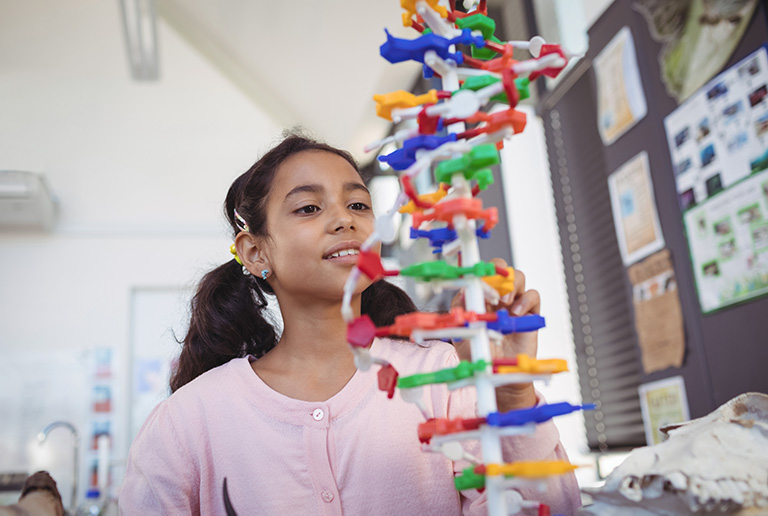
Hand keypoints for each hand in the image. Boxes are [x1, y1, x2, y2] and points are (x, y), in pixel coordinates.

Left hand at [451, 258, 539, 409]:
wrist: (499, 376)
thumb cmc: (478, 355)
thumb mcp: (464, 334)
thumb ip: (463, 313)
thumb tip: (464, 292)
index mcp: (479, 299)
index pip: (481, 275)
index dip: (481, 271)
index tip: (480, 277)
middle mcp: (496, 298)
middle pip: (501, 270)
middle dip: (498, 272)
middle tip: (494, 289)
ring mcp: (513, 304)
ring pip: (518, 277)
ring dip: (512, 284)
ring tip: (504, 303)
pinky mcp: (529, 314)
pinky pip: (533, 296)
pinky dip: (526, 300)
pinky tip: (516, 313)